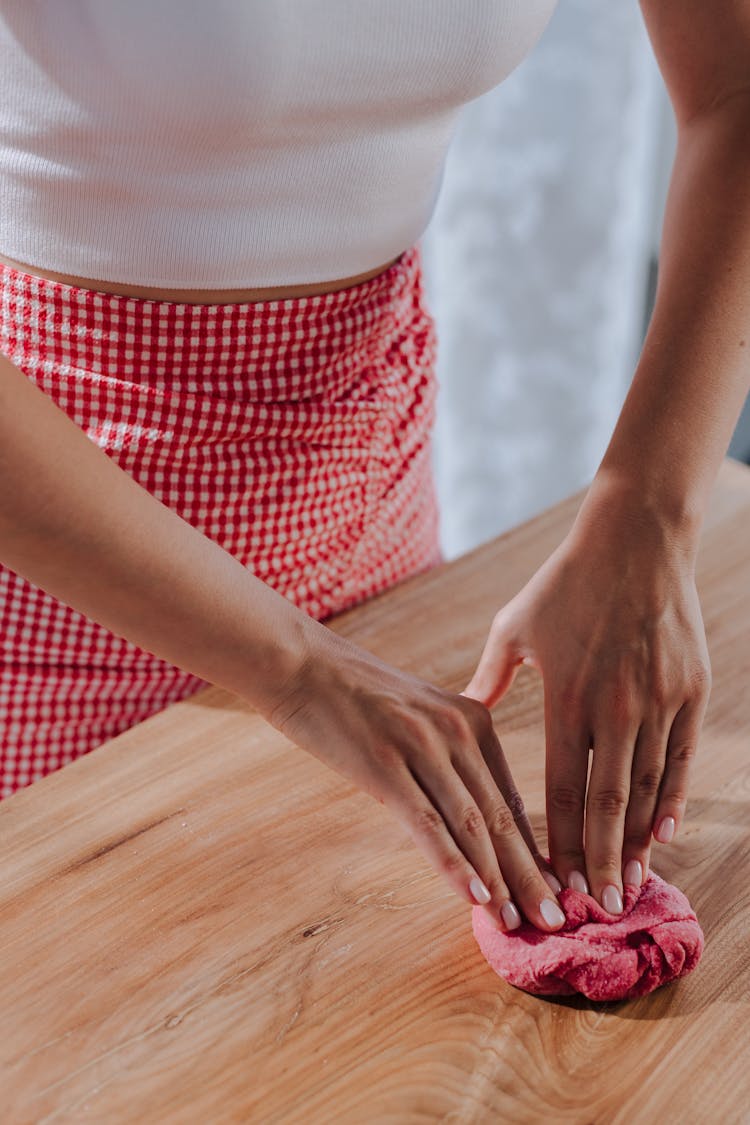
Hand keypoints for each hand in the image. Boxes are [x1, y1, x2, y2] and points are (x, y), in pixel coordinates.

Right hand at [267, 628, 566, 932]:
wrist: (298, 662)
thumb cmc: (351, 695)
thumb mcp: (416, 713)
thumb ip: (445, 753)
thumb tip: (464, 810)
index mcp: (472, 719)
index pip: (509, 798)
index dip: (533, 851)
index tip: (553, 891)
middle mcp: (458, 731)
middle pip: (501, 816)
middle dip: (530, 875)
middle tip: (556, 921)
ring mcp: (422, 746)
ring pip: (472, 825)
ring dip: (499, 881)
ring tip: (519, 923)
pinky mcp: (385, 764)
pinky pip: (427, 823)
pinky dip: (454, 865)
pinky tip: (474, 899)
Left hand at [461, 481, 711, 914]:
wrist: (636, 542)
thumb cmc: (566, 585)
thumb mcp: (515, 627)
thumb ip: (490, 677)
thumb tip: (465, 709)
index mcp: (564, 700)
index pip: (557, 790)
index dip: (555, 842)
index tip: (552, 881)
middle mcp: (613, 710)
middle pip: (605, 805)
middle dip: (598, 862)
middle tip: (597, 908)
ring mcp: (657, 703)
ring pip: (648, 790)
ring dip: (637, 843)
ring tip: (629, 884)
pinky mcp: (689, 692)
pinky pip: (682, 759)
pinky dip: (674, 800)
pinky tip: (664, 834)